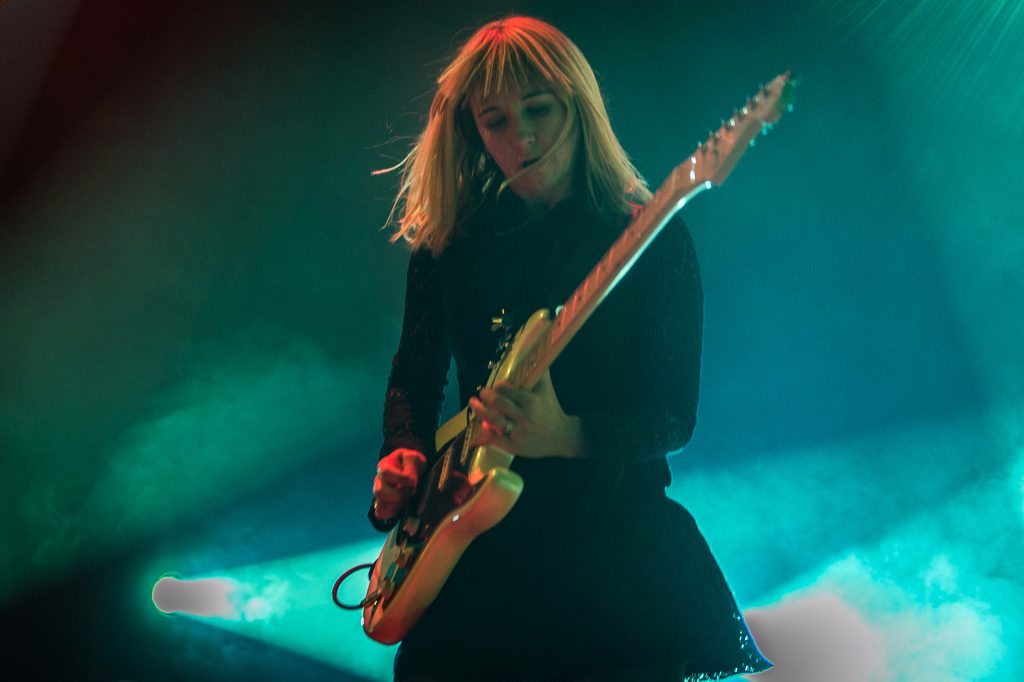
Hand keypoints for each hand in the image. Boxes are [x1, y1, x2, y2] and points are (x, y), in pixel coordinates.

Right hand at [372, 448, 427, 519]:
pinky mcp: (383, 502)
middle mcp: (379, 480)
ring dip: (397, 504)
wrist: (413, 468)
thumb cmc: (411, 462)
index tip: (412, 481)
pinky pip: (381, 513)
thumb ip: (411, 467)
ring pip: (380, 504)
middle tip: (409, 492)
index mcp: (385, 465)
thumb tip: (411, 481)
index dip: (401, 479)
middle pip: (379, 492)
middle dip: (398, 495)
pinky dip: (392, 512)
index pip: (385, 473)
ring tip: (406, 498)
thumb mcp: (414, 458)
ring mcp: (380, 492)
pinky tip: (401, 505)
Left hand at [468, 369, 585, 457]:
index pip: (506, 390)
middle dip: (486, 396)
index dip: (497, 387)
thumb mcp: (547, 390)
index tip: (495, 386)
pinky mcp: (514, 446)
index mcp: (531, 401)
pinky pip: (494, 440)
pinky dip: (484, 435)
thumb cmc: (551, 410)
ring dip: (480, 412)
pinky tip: (479, 429)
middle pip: (498, 404)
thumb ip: (539, 372)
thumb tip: (535, 350)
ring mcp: (518, 433)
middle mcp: (524, 417)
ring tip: (474, 404)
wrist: (561, 437)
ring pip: (493, 421)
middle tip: (481, 393)